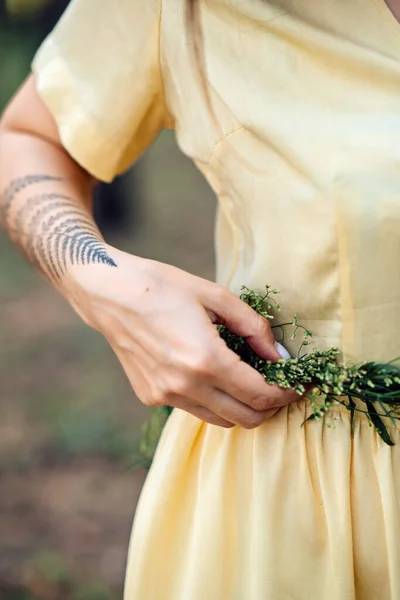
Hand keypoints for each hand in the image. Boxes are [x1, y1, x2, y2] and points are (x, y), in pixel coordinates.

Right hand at [66, 247, 299, 428]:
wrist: (109, 293)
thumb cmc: (163, 286)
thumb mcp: (215, 295)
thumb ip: (253, 327)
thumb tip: (279, 355)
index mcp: (206, 359)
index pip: (260, 395)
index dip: (285, 394)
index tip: (296, 386)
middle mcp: (185, 386)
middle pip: (245, 419)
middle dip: (269, 408)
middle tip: (278, 388)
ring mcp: (165, 396)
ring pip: (220, 421)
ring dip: (241, 408)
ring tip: (248, 383)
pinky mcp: (150, 396)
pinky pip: (193, 409)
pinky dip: (211, 401)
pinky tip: (209, 375)